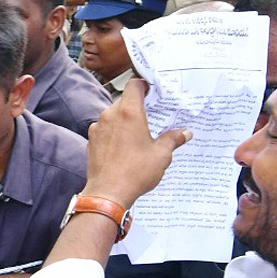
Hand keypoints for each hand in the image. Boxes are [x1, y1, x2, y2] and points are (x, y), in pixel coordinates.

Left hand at [83, 79, 190, 206]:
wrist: (108, 193)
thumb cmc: (135, 172)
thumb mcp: (161, 155)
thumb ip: (173, 140)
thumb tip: (185, 133)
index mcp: (129, 112)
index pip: (134, 85)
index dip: (144, 85)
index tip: (152, 91)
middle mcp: (110, 115)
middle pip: (124, 101)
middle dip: (137, 108)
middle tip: (150, 118)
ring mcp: (98, 127)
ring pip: (113, 116)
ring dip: (125, 122)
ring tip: (138, 137)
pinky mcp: (91, 140)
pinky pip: (105, 130)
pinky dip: (114, 134)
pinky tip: (123, 148)